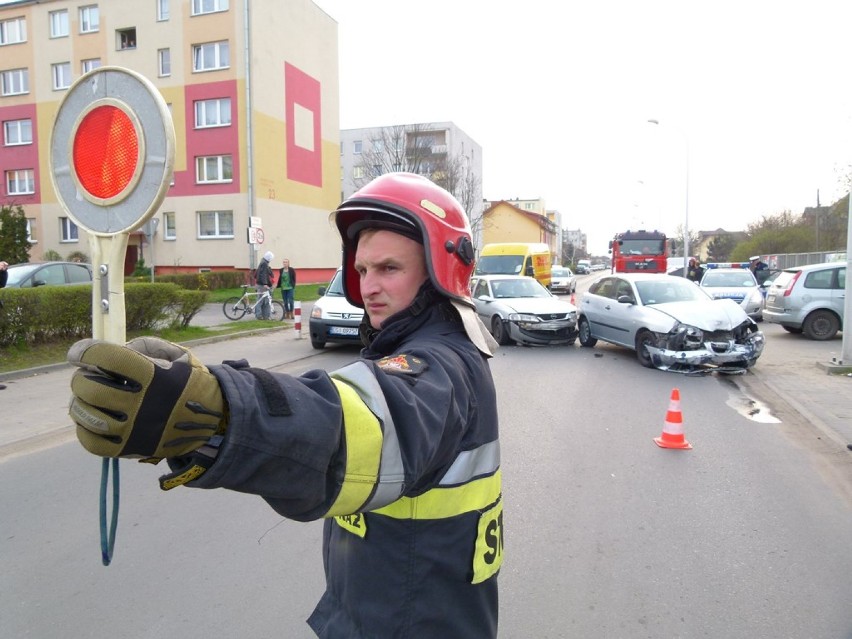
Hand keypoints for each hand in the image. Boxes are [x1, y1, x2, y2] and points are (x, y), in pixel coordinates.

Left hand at [68, 336, 224, 459]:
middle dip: (82, 378)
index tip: (78, 353)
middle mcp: (143, 404)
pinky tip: (90, 419)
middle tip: (87, 376)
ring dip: (79, 402)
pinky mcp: (131, 449)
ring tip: (86, 397)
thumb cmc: (191, 383)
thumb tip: (113, 350)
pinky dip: (84, 429)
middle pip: (92, 387)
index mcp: (155, 376)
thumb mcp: (178, 355)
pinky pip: (92, 443)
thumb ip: (146, 345)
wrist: (213, 420)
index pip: (107, 358)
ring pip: (87, 415)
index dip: (85, 352)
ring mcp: (135, 429)